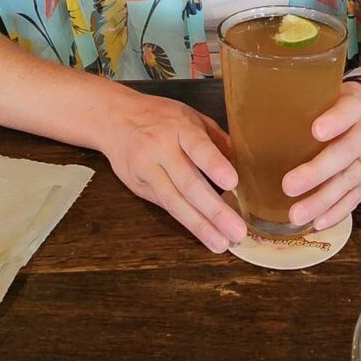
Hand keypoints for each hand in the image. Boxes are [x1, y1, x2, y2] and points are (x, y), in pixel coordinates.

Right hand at [101, 91, 247, 253]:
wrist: (115, 119)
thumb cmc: (161, 117)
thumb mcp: (191, 117)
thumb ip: (215, 139)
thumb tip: (245, 163)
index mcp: (179, 126)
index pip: (197, 146)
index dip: (214, 164)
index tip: (232, 182)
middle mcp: (161, 148)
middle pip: (187, 182)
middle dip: (214, 210)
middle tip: (237, 232)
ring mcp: (147, 169)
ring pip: (174, 202)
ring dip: (200, 226)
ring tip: (222, 243)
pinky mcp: (139, 187)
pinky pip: (166, 207)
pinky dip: (187, 222)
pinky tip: (205, 235)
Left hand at [282, 82, 360, 230]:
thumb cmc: (339, 102)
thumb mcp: (328, 91)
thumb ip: (304, 102)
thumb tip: (253, 114)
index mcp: (358, 102)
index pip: (349, 109)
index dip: (335, 121)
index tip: (315, 131)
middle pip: (347, 152)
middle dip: (318, 172)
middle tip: (288, 186)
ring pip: (351, 180)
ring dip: (323, 200)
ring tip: (296, 214)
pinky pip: (357, 197)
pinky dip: (337, 211)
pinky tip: (319, 222)